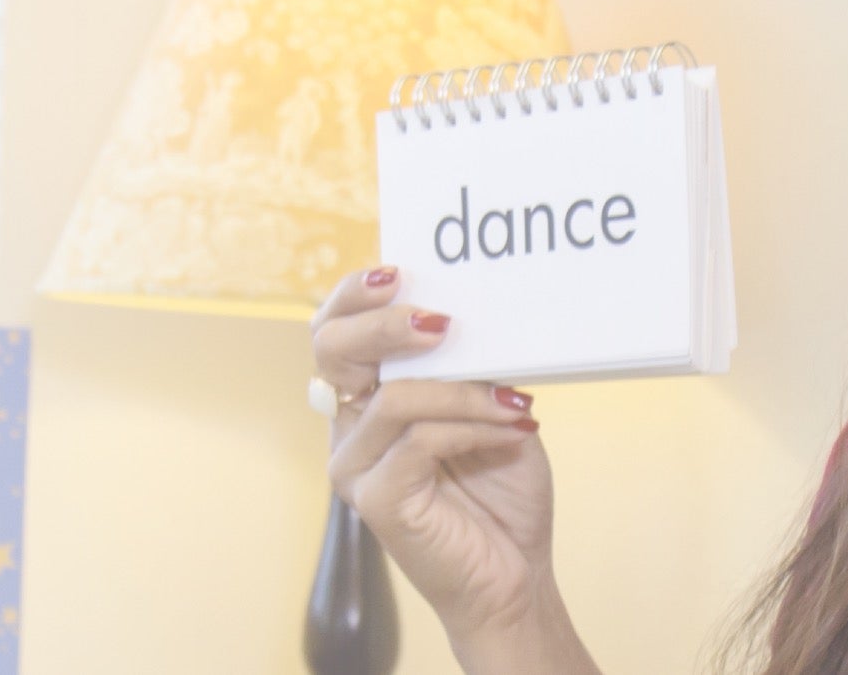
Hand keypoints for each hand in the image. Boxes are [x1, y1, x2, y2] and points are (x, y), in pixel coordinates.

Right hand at [311, 269, 591, 670]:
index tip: (399, 272)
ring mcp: (355, 466)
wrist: (515, 576)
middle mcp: (350, 429)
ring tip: (515, 401)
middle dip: (383, 323)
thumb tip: (475, 312)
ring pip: (395, 397)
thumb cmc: (502, 494)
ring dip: (465, 392)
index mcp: (367, 399)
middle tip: (439, 321)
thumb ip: (471, 366)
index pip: (335, 331)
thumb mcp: (493, 409)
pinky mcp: (376, 501)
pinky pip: (420, 441)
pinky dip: (472, 427)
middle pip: (332, 350)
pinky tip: (515, 430)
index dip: (355, 295)